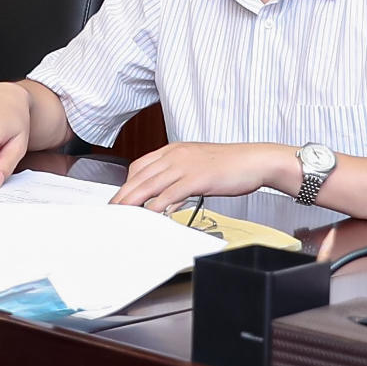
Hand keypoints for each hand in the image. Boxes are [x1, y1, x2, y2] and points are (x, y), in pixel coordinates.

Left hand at [115, 142, 295, 213]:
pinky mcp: (197, 177)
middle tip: (112, 210)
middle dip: (124, 194)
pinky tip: (151, 214)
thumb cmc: (230, 165)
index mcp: (175, 150)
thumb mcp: (198, 168)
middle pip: (140, 175)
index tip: (120, 197)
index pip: (141, 165)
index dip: (127, 183)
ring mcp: (185, 165)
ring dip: (133, 201)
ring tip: (123, 214)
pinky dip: (157, 205)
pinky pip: (170, 193)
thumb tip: (166, 201)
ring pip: (151, 184)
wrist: (254, 160)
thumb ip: (179, 182)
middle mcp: (176, 155)